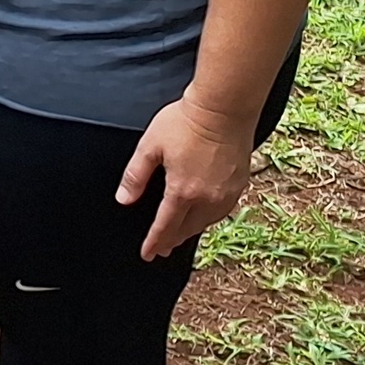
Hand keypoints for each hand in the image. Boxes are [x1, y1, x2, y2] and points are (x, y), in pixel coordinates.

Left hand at [119, 94, 258, 258]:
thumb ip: (135, 176)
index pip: (165, 226)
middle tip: (161, 249)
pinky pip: (221, 211)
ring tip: (178, 236)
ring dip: (190, 231)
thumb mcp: (150, 146)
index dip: (155, 242)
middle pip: (187, 229)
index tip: (147, 254)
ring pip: (206, 222)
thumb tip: (124, 200)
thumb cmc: (184, 123)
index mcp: (183, 191)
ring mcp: (227, 193)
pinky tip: (202, 217)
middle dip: (172, 240)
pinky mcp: (240, 185)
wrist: (224, 109)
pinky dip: (207, 219)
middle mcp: (208, 198)